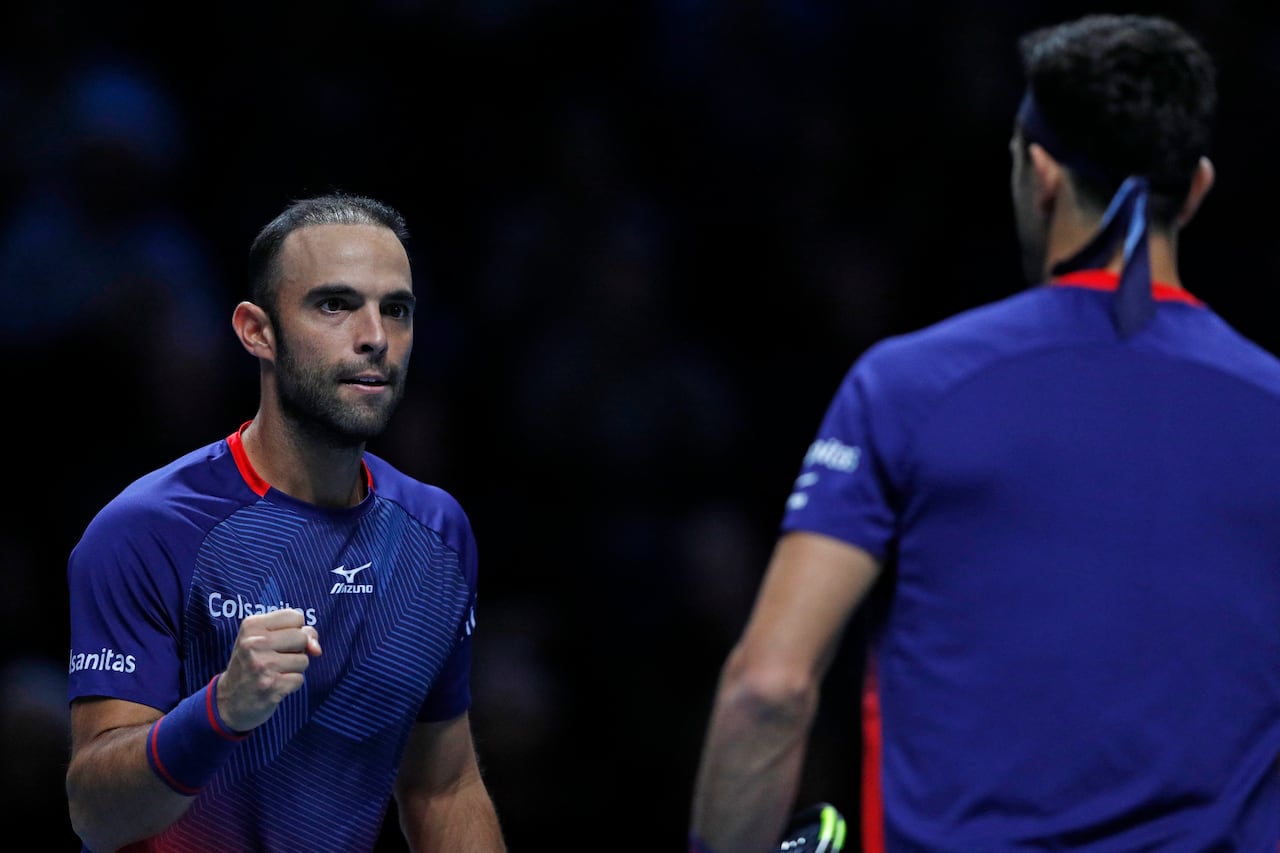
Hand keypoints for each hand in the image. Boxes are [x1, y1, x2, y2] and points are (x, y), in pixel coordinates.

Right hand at [216, 609, 321, 731]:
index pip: (296, 616)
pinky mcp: (271, 686)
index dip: (294, 630)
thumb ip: (298, 633)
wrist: (229, 701)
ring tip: (274, 672)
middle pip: (302, 637)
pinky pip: (299, 679)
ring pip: (303, 660)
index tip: (278, 640)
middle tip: (275, 658)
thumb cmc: (252, 664)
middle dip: (296, 649)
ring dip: (294, 668)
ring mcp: (262, 666)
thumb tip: (317, 648)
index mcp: (252, 626)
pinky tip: (274, 685)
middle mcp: (254, 643)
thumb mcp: (266, 640)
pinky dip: (291, 684)